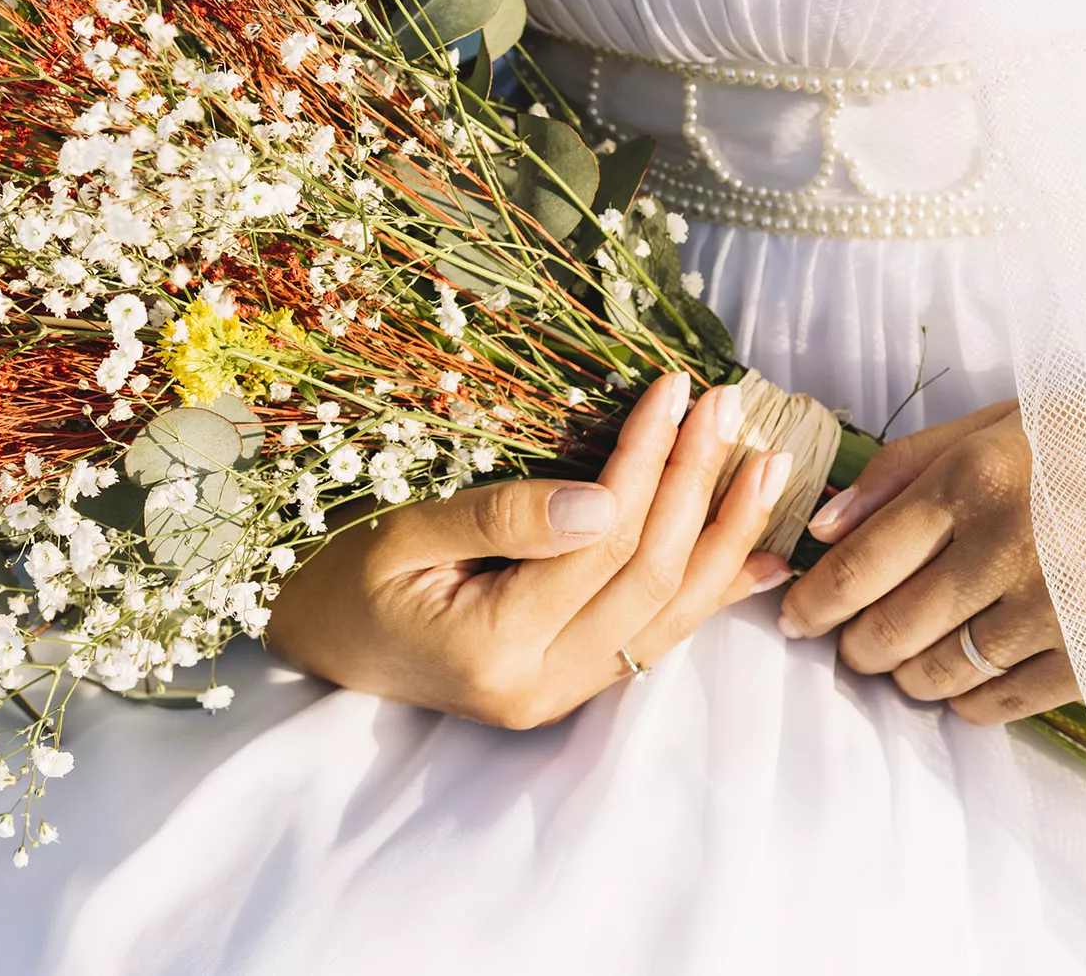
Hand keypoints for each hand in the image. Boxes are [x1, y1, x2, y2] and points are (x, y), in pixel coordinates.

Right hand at [266, 373, 796, 728]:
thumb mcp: (401, 530)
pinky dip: (714, 591)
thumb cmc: (346, 576)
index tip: (673, 389)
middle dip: (697, 486)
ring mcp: (563, 696)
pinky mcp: (575, 688)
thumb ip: (499, 515)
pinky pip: (659, 637)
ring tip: (768, 467)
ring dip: (725, 537)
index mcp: (492, 644)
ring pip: (670, 615)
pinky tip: (765, 555)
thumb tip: (604, 495)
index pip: (600, 541)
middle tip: (728, 407)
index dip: (646, 461)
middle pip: (648, 577)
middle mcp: (541, 684)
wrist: (317, 646)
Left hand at [777, 400, 1080, 724]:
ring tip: (905, 660)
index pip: (861, 562)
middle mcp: (1006, 549)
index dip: (815, 601)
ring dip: (906, 675)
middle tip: (849, 643)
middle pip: (890, 628)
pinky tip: (965, 682)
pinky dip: (966, 701)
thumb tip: (823, 524)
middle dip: (854, 645)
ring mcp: (1055, 611)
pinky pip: (999, 704)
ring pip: (938, 673)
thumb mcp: (1000, 421)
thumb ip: (905, 467)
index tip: (794, 617)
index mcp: (975, 480)